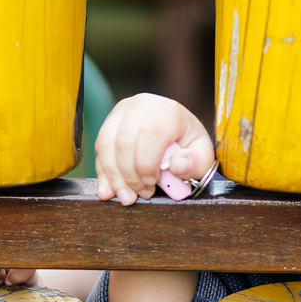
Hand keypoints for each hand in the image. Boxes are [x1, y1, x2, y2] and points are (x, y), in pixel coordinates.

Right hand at [94, 93, 214, 205]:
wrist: (174, 131)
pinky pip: (99, 149)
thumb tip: (177, 166)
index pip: (150, 134)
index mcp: (166, 110)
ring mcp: (121, 113)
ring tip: (127, 196)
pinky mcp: (108, 124)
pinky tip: (109, 190)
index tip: (152, 183)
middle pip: (124, 142)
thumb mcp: (201, 153)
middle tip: (141, 193)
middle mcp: (140, 105)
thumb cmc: (187, 143)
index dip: (147, 164)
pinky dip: (103, 173)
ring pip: (106, 145)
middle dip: (130, 175)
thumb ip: (196, 163)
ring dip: (114, 177)